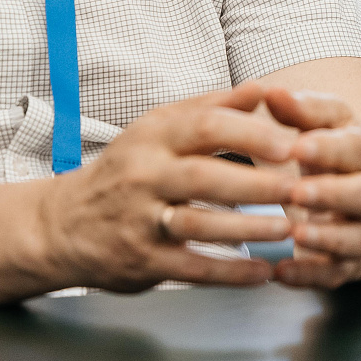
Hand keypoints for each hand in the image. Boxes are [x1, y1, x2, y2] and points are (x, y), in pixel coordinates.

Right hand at [37, 81, 301, 290]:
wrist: (62, 224)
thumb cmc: (126, 169)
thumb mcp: (159, 128)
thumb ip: (212, 108)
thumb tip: (263, 88)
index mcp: (153, 137)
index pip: (204, 127)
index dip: (249, 134)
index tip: (290, 143)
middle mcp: (144, 176)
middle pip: (203, 177)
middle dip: (255, 184)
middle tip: (298, 188)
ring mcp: (140, 221)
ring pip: (198, 225)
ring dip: (248, 229)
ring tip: (288, 228)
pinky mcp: (142, 261)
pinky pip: (192, 268)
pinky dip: (229, 273)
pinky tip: (262, 271)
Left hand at [264, 88, 360, 287]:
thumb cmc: (348, 159)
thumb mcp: (334, 127)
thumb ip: (304, 110)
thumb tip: (270, 92)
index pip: (357, 148)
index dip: (330, 148)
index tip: (299, 146)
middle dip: (333, 194)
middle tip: (298, 192)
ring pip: (357, 238)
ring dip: (327, 238)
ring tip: (296, 233)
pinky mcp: (353, 265)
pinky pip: (335, 275)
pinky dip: (310, 276)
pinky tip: (281, 273)